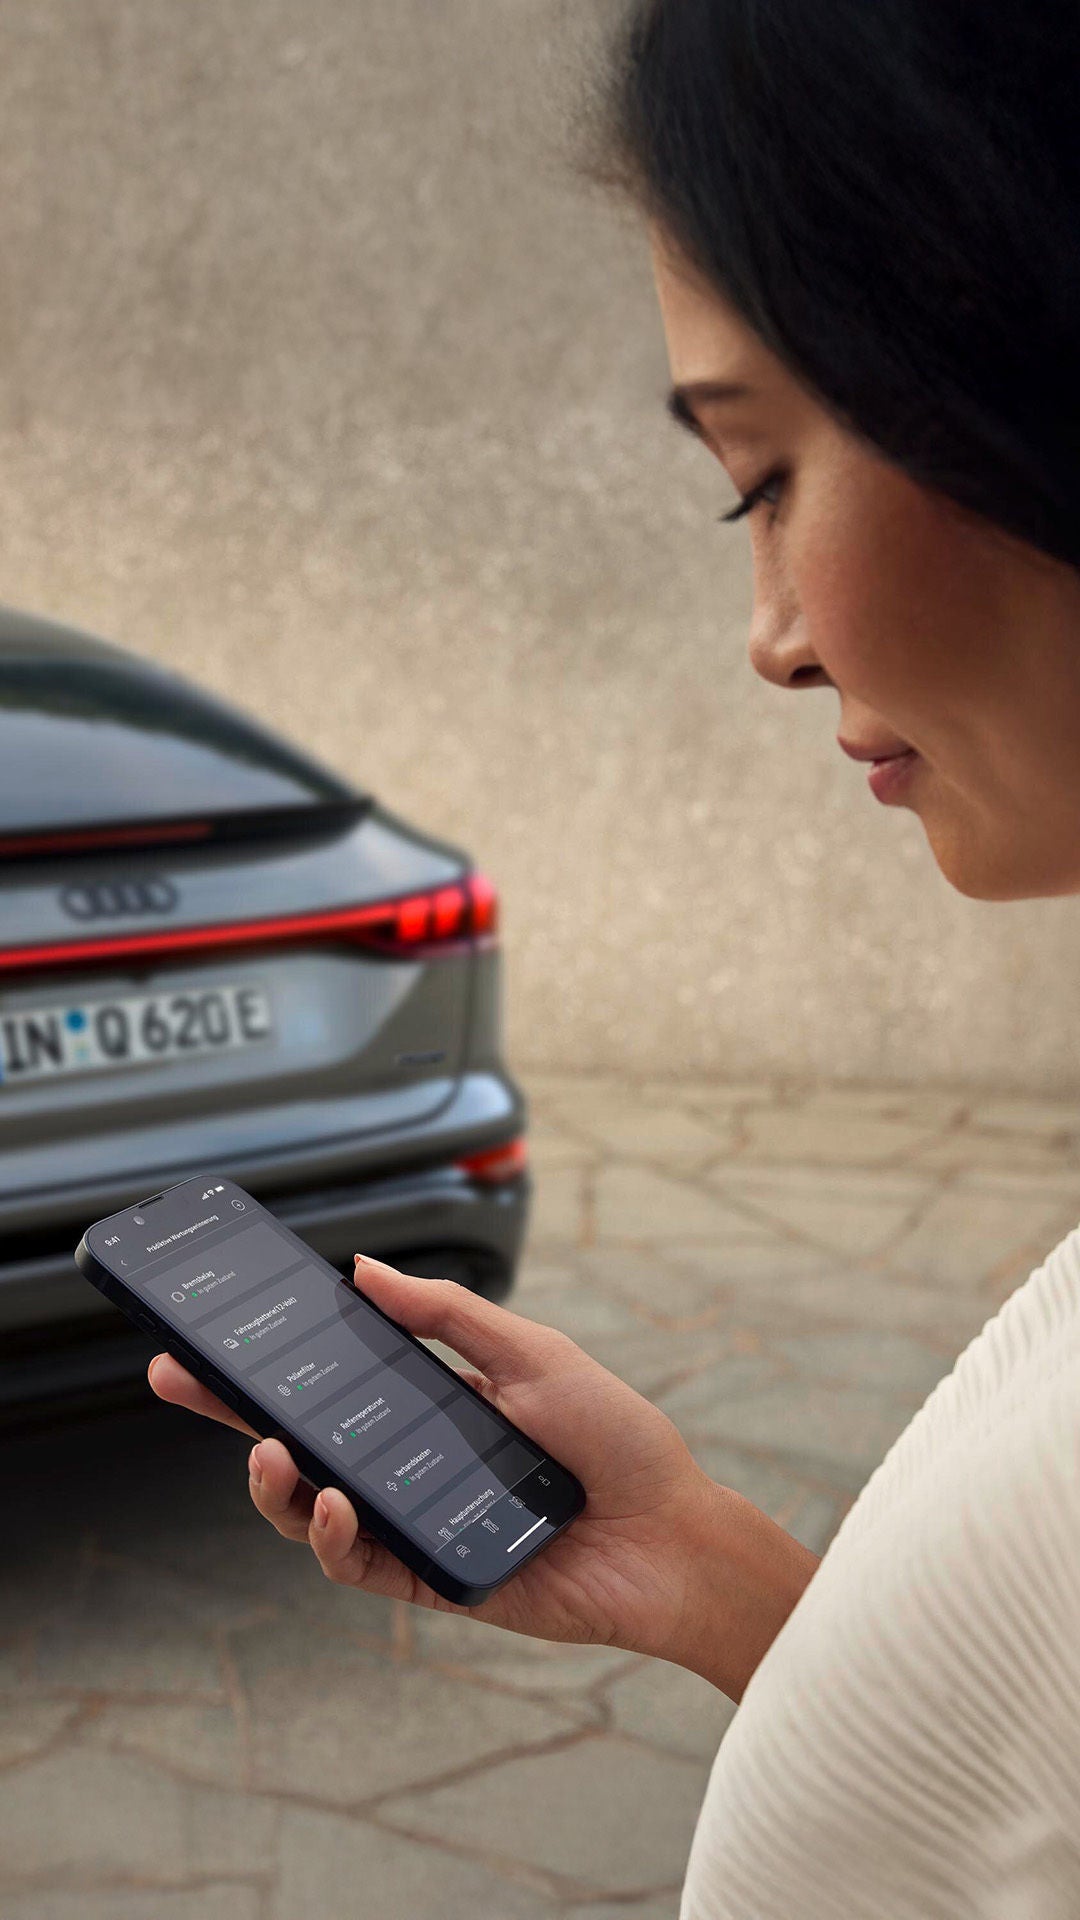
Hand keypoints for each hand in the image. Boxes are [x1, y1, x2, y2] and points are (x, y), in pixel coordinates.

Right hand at [148, 1255, 816, 1698]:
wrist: (673, 1537)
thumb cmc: (616, 1439)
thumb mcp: (532, 1355)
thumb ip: (448, 1317)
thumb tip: (362, 1269)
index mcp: (429, 1404)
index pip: (334, 1377)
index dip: (273, 1355)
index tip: (215, 1322)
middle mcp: (409, 1463)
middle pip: (300, 1438)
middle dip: (231, 1409)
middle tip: (175, 1376)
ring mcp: (413, 1523)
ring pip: (309, 1508)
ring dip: (271, 1483)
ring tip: (268, 1452)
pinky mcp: (427, 1581)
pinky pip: (357, 1567)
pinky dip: (333, 1538)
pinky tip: (334, 1508)